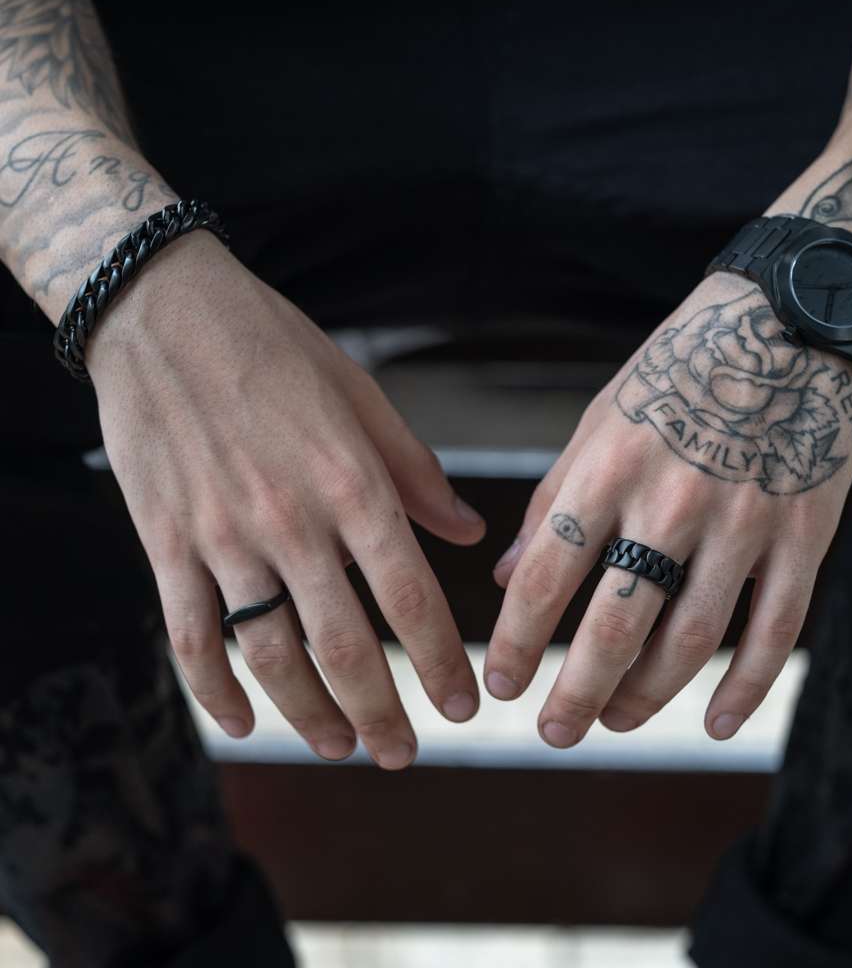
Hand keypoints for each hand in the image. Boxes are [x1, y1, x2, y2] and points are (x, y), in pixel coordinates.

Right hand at [88, 232, 485, 768]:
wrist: (166, 314)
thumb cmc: (276, 348)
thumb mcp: (363, 398)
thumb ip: (417, 475)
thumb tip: (469, 534)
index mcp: (353, 485)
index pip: (410, 598)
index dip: (440, 663)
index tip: (464, 706)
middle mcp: (292, 522)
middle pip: (344, 646)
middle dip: (382, 713)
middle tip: (404, 754)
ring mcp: (223, 538)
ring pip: (270, 656)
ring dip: (309, 715)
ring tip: (339, 747)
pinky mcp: (166, 543)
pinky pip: (191, 637)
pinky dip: (215, 692)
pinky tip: (244, 724)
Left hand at [485, 272, 851, 744]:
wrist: (788, 323)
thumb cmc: (676, 372)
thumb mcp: (600, 420)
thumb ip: (554, 499)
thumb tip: (510, 578)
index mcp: (610, 466)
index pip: (550, 572)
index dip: (517, 639)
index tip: (500, 686)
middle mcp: (673, 498)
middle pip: (618, 622)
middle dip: (578, 689)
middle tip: (555, 732)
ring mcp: (745, 520)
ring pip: (692, 638)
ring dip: (648, 694)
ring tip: (616, 720)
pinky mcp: (804, 534)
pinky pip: (776, 629)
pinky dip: (745, 686)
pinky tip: (714, 722)